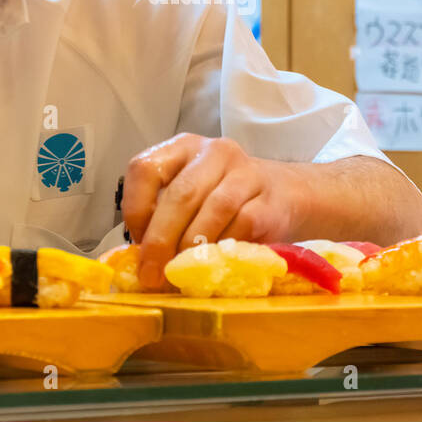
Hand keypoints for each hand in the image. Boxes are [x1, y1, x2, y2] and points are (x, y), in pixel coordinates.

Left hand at [121, 133, 301, 288]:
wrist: (285, 194)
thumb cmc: (224, 199)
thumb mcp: (190, 195)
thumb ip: (163, 214)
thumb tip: (139, 259)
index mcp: (183, 148)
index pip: (145, 169)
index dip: (136, 209)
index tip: (137, 242)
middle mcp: (214, 152)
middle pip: (181, 195)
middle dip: (161, 240)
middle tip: (152, 273)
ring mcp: (246, 172)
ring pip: (213, 210)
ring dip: (192, 248)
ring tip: (182, 273)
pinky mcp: (270, 199)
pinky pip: (242, 226)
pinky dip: (224, 249)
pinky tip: (214, 263)